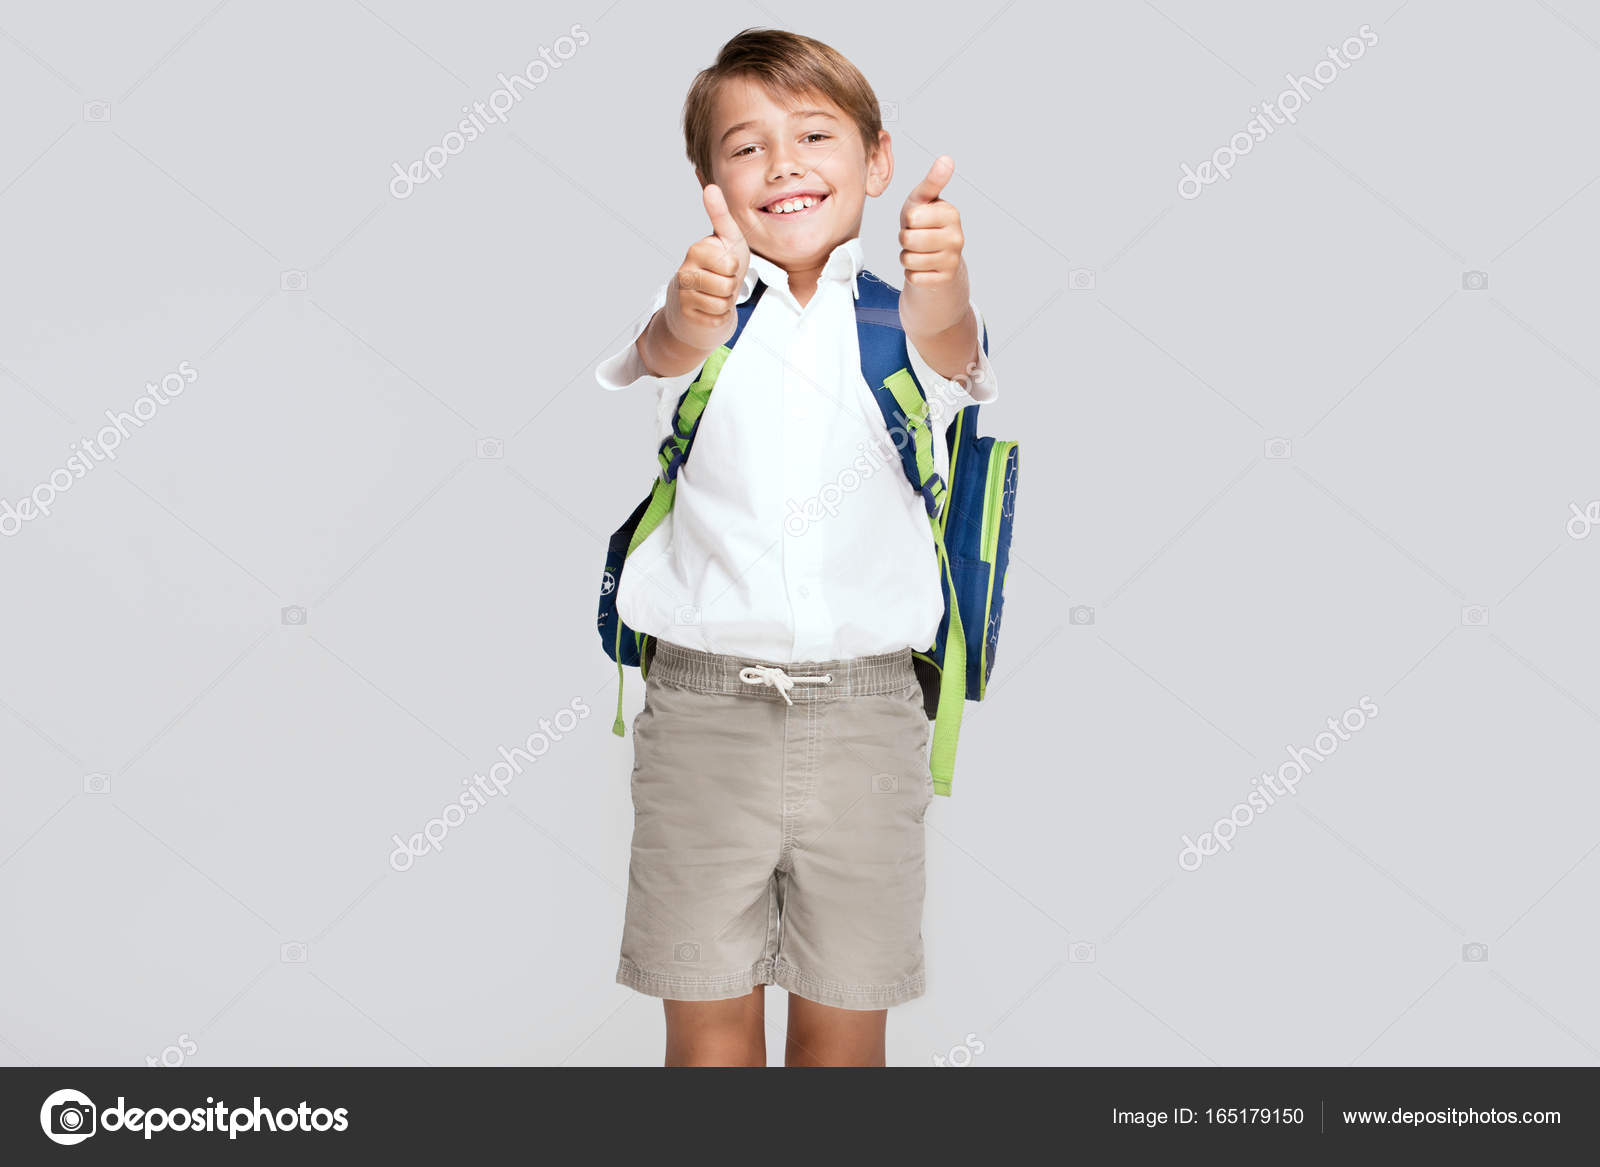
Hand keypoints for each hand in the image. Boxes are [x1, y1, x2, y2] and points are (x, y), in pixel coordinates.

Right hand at [664, 183, 751, 351]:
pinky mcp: (685, 314)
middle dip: (732, 286)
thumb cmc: (719, 266)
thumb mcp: (727, 239)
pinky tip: (711, 307)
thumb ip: (720, 215)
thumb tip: (710, 186)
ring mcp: (683, 293)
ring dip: (726, 301)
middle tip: (723, 281)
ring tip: (718, 293)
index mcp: (697, 249)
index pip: (731, 263)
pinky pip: (716, 318)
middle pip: (727, 284)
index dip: (735, 267)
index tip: (726, 264)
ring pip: (721, 303)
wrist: (701, 298)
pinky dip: (720, 316)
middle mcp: (684, 270)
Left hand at [898, 155, 963, 290]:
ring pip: (909, 259)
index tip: (918, 221)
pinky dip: (912, 273)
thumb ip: (932, 182)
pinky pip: (913, 277)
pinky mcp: (944, 279)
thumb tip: (947, 159)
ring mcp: (952, 260)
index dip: (907, 220)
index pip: (911, 217)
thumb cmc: (925, 225)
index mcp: (951, 213)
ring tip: (919, 252)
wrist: (938, 261)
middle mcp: (957, 237)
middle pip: (908, 238)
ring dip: (907, 256)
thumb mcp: (923, 201)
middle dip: (905, 239)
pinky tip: (923, 267)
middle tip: (917, 238)